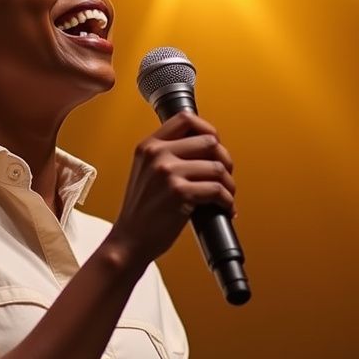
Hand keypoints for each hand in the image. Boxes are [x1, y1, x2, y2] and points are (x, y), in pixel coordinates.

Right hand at [107, 112, 234, 267]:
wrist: (130, 240)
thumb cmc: (142, 211)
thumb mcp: (146, 172)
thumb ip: (167, 155)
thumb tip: (207, 148)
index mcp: (149, 146)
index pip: (186, 119)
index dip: (208, 129)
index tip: (215, 146)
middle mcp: (157, 154)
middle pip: (209, 142)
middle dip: (225, 160)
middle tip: (225, 176)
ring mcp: (168, 172)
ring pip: (217, 167)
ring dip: (229, 184)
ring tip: (226, 196)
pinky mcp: (179, 193)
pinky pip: (217, 190)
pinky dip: (227, 201)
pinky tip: (224, 208)